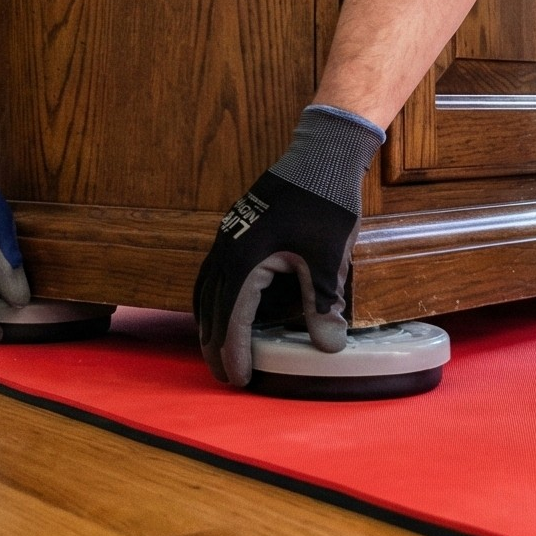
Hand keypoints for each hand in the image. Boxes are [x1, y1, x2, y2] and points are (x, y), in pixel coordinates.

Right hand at [192, 173, 355, 386]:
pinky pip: (213, 273)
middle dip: (216, 345)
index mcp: (245, 261)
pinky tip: (225, 307)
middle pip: (211, 309)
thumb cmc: (325, 205)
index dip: (233, 352)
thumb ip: (323, 305)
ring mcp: (227, 238)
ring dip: (210, 323)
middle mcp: (227, 250)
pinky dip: (213, 298)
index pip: (232, 319)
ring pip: (206, 290)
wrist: (321, 155)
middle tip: (224, 376)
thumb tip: (328, 347)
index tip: (237, 380)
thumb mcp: (327, 260)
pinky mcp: (234, 230)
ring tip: (218, 349)